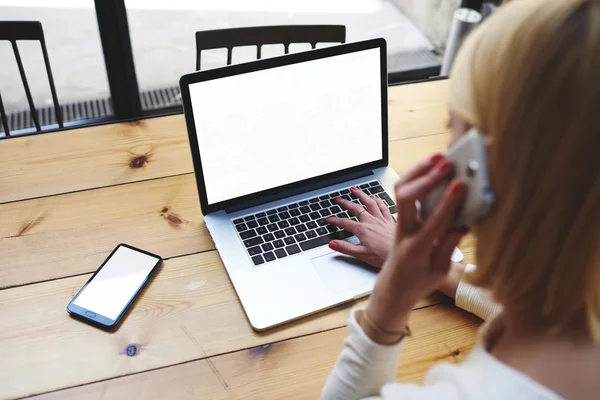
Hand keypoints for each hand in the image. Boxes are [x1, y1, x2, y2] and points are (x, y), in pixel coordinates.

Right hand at [325, 186, 395, 266]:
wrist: (406, 254)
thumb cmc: (385, 257)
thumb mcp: (362, 255)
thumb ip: (345, 248)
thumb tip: (332, 244)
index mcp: (363, 230)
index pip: (345, 223)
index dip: (335, 220)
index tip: (328, 219)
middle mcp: (372, 222)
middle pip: (356, 208)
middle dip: (346, 203)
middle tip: (338, 199)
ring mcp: (382, 220)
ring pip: (370, 203)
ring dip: (362, 195)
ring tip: (355, 190)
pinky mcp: (391, 221)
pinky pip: (384, 206)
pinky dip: (379, 200)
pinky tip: (376, 197)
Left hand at [363, 156, 465, 343]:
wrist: (394, 287)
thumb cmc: (418, 282)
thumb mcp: (439, 270)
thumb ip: (448, 246)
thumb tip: (462, 224)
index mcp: (417, 249)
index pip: (433, 222)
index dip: (447, 202)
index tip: (459, 185)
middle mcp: (404, 232)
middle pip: (406, 198)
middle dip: (426, 178)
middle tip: (446, 163)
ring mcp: (398, 223)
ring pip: (400, 190)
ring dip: (418, 171)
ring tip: (438, 157)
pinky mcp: (399, 217)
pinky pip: (404, 192)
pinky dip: (416, 177)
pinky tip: (430, 167)